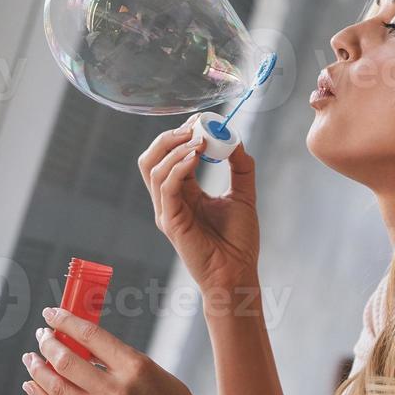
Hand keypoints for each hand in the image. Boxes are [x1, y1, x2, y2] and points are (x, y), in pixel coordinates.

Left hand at [21, 306, 215, 394]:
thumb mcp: (149, 368)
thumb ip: (115, 357)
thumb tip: (78, 342)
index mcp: (134, 366)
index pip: (89, 335)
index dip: (65, 320)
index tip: (51, 313)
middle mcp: (115, 390)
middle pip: (66, 360)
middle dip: (47, 343)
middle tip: (41, 335)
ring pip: (56, 386)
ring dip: (38, 368)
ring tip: (31, 358)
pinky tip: (32, 384)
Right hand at [138, 114, 260, 290]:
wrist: (238, 274)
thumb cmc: (238, 242)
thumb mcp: (243, 195)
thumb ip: (240, 168)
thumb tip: (236, 140)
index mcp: (183, 192)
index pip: (170, 155)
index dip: (181, 134)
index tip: (202, 121)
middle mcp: (169, 200)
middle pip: (151, 158)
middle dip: (169, 137)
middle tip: (194, 126)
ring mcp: (166, 211)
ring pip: (152, 169)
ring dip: (173, 148)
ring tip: (197, 141)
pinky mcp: (171, 222)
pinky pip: (165, 187)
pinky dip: (177, 167)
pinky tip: (196, 157)